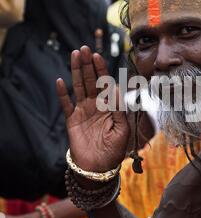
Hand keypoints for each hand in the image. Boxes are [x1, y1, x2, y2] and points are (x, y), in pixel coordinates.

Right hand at [57, 46, 129, 171]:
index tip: (97, 56)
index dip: (101, 70)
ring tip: (74, 56)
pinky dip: (63, 93)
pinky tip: (60, 81)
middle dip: (88, 65)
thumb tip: (117, 89)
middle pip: (90, 80)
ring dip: (76, 71)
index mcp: (109, 106)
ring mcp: (83, 111)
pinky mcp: (72, 120)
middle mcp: (96, 105)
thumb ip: (119, 110)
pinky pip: (66, 104)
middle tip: (85, 48)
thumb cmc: (114, 151)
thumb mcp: (122, 130)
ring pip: (78, 87)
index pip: (105, 83)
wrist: (99, 168)